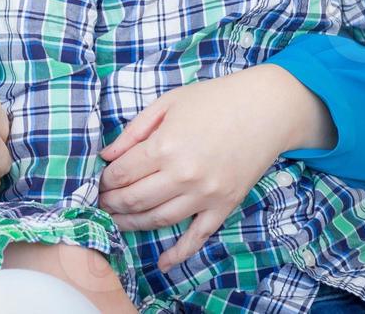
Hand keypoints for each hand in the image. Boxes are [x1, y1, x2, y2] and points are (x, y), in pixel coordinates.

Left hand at [98, 65, 326, 269]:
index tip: (99, 183)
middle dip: (112, 204)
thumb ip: (134, 131)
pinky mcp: (224, 206)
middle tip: (100, 205)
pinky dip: (179, 253)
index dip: (106, 181)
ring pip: (159, 219)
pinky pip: (198, 236)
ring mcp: (205, 195)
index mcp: (165, 146)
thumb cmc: (213, 100)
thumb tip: (107, 156)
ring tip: (116, 223)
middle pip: (135, 200)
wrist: (265, 109)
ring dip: (133, 225)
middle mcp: (183, 175)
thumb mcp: (167, 104)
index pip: (122, 174)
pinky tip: (162, 263)